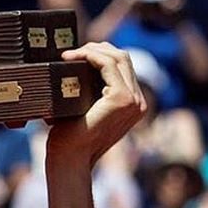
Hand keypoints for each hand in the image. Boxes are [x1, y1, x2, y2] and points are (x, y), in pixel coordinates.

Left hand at [49, 43, 145, 166]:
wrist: (69, 158)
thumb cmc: (69, 139)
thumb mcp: (81, 108)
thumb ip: (87, 89)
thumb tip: (71, 64)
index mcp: (132, 105)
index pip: (123, 68)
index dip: (101, 55)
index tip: (77, 54)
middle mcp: (138, 102)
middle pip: (124, 58)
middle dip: (98, 48)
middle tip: (73, 51)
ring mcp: (133, 100)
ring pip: (119, 57)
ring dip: (93, 50)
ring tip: (69, 54)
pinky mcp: (122, 98)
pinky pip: (108, 64)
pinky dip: (91, 56)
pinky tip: (73, 57)